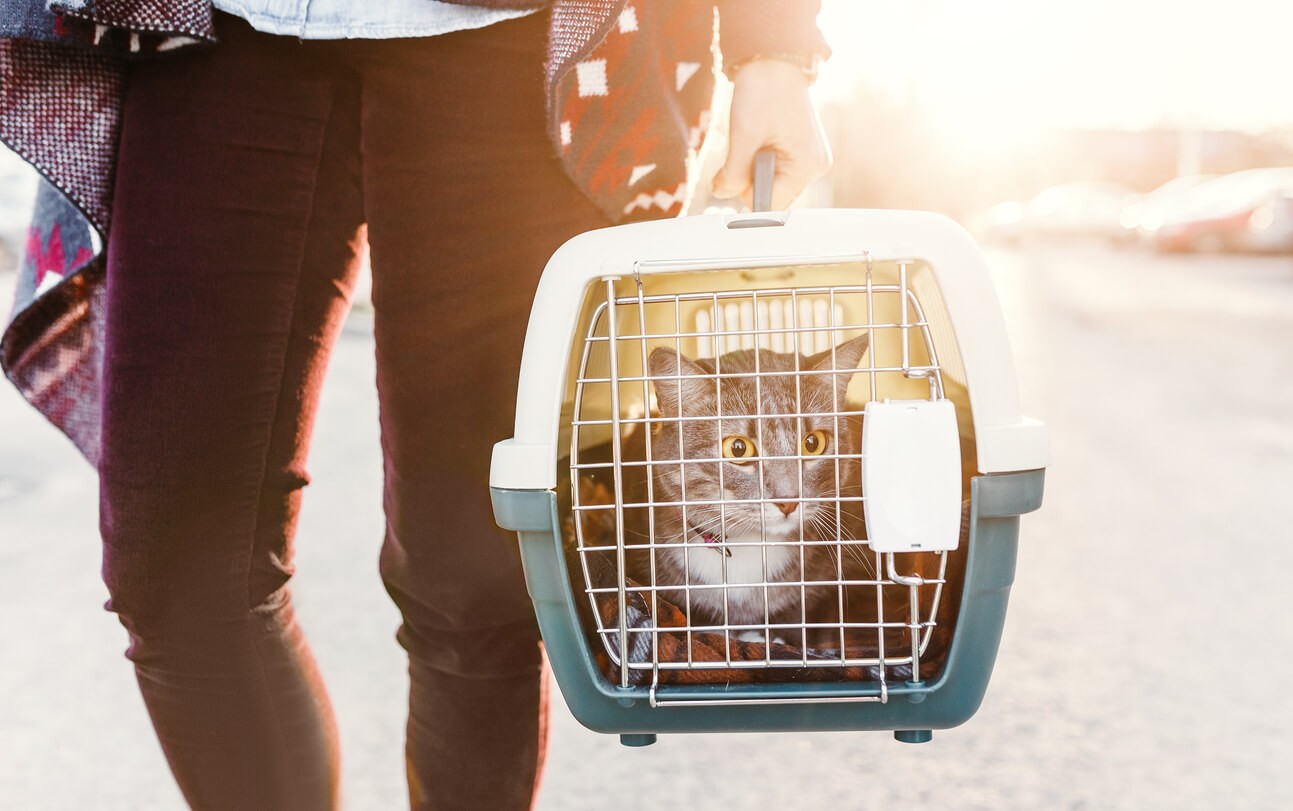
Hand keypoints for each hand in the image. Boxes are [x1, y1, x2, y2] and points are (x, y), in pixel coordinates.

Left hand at [712, 59, 831, 209]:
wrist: (773, 59)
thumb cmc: (764, 90)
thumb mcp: (743, 136)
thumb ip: (733, 173)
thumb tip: (722, 194)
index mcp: (808, 166)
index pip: (770, 204)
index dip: (745, 193)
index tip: (731, 175)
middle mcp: (815, 167)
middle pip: (772, 196)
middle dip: (749, 179)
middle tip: (746, 146)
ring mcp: (809, 159)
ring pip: (770, 183)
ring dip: (752, 168)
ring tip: (753, 138)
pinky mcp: (800, 151)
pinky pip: (774, 170)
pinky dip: (758, 160)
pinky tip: (759, 138)